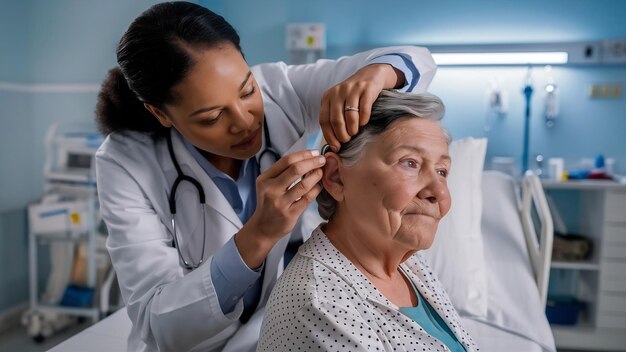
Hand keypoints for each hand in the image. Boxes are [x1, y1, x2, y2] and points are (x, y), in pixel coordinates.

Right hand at [236, 149, 324, 267]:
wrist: (262, 228)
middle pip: (295, 169)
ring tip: (322, 171)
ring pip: (303, 184)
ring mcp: (280, 203)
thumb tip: (306, 157)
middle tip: (322, 160)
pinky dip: (316, 189)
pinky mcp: (290, 214)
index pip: (286, 160)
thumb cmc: (269, 202)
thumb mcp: (268, 185)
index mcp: (264, 179)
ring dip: (316, 176)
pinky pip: (307, 198)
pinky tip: (319, 185)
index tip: (315, 152)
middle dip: (312, 162)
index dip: (303, 154)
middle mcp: (271, 190)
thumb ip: (283, 172)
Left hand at [319, 63, 403, 150]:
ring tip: (355, 132)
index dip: (329, 136)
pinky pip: (364, 110)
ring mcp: (352, 89)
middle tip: (347, 140)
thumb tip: (334, 145)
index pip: (324, 120)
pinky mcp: (366, 89)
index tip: (336, 146)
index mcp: (327, 97)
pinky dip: (363, 120)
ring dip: (353, 129)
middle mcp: (337, 92)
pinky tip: (364, 123)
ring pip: (350, 117)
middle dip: (342, 135)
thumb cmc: (352, 95)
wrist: (370, 75)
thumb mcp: (338, 103)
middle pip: (336, 120)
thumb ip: (334, 118)